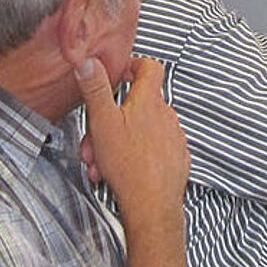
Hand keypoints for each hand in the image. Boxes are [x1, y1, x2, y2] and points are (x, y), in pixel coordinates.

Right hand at [77, 56, 188, 221]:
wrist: (152, 206)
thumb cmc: (128, 166)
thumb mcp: (102, 122)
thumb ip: (95, 88)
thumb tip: (89, 61)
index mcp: (148, 102)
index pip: (150, 67)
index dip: (135, 66)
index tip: (122, 75)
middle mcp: (166, 116)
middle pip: (138, 106)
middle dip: (113, 121)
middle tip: (96, 140)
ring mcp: (174, 138)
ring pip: (143, 131)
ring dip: (120, 142)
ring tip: (103, 163)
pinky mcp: (177, 158)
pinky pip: (155, 149)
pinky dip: (138, 156)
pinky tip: (123, 170)